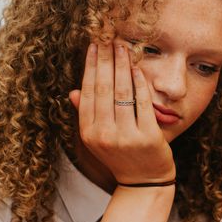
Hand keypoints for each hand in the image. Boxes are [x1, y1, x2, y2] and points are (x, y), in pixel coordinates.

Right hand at [70, 40, 175, 184]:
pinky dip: (140, 83)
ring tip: (123, 46)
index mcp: (89, 133)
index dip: (90, 67)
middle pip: (103, 88)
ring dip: (122, 65)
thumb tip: (73, 92)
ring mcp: (126, 137)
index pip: (88, 92)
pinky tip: (137, 67)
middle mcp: (104, 135)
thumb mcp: (98, 139)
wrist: (143, 183)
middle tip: (108, 38)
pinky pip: (143, 103)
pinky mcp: (148, 137)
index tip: (93, 46)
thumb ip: (86, 115)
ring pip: (122, 92)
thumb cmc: (120, 157)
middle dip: (106, 60)